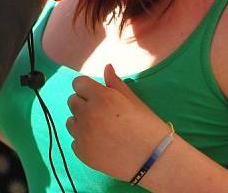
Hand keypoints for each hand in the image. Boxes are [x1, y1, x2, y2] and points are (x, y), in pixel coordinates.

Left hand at [67, 65, 173, 181]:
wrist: (156, 161)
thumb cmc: (148, 127)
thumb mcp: (133, 101)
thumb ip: (115, 83)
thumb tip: (106, 66)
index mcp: (101, 97)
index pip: (78, 83)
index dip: (87, 88)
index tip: (97, 96)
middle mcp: (88, 114)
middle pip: (72, 101)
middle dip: (84, 105)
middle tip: (103, 114)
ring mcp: (83, 135)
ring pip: (70, 121)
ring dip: (81, 123)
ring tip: (102, 130)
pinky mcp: (82, 153)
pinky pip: (75, 141)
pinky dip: (84, 142)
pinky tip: (102, 144)